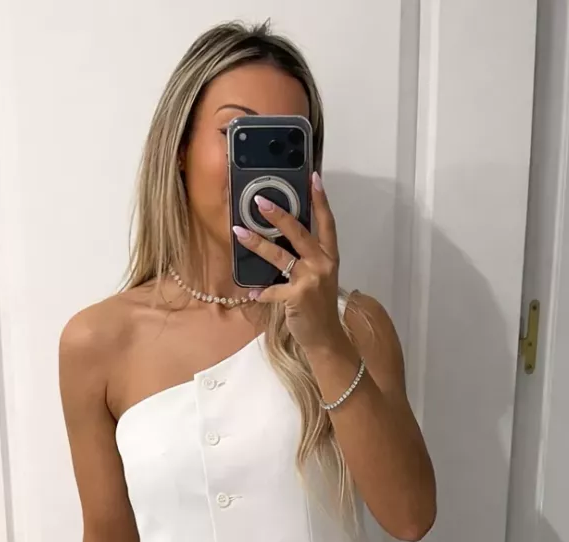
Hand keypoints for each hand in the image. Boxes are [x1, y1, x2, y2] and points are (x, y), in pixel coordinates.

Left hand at [232, 172, 344, 353]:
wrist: (325, 337)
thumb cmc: (318, 306)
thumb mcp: (319, 278)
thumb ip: (306, 258)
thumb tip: (282, 239)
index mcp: (329, 256)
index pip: (327, 222)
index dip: (320, 200)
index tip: (313, 177)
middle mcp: (322, 264)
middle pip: (300, 232)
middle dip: (279, 215)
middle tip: (260, 201)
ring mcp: (310, 280)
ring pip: (280, 256)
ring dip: (257, 243)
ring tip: (239, 232)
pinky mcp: (297, 297)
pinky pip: (272, 290)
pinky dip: (261, 292)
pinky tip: (251, 292)